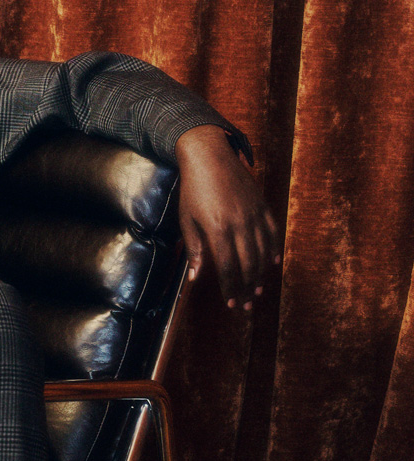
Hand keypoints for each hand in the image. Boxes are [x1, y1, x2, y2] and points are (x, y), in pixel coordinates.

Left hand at [174, 125, 280, 310]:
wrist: (209, 156)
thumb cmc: (193, 190)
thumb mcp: (187, 220)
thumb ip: (194, 250)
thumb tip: (195, 278)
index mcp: (218, 229)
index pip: (228, 267)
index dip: (230, 288)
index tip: (231, 303)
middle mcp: (240, 224)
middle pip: (248, 264)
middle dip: (247, 288)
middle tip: (247, 305)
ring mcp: (254, 214)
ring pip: (263, 251)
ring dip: (261, 274)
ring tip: (257, 291)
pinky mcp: (262, 205)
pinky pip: (273, 232)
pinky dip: (274, 250)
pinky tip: (272, 264)